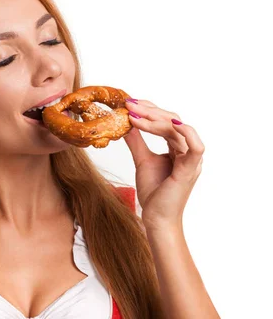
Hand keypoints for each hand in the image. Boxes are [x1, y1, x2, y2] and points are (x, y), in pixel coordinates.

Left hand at [123, 99, 204, 229]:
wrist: (156, 219)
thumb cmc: (154, 193)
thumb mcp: (142, 160)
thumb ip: (137, 141)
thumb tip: (126, 124)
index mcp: (178, 149)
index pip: (167, 121)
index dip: (150, 110)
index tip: (130, 104)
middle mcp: (187, 151)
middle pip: (173, 121)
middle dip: (150, 111)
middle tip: (129, 105)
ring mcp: (191, 160)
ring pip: (178, 129)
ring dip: (155, 119)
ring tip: (134, 115)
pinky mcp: (190, 169)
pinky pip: (195, 147)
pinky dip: (185, 132)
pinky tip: (169, 123)